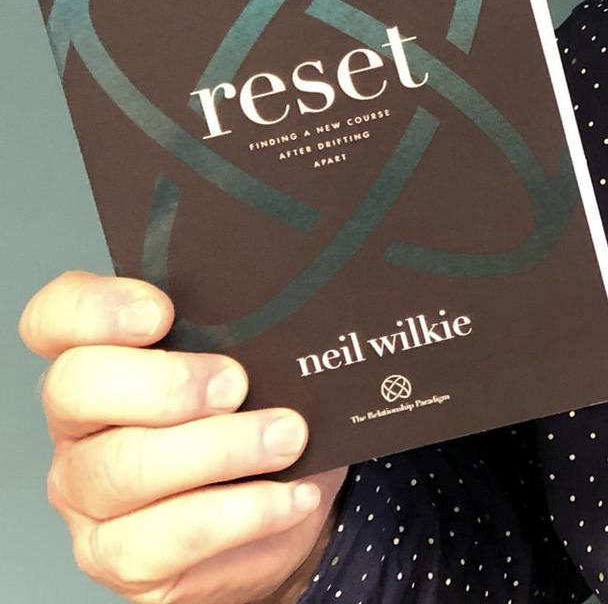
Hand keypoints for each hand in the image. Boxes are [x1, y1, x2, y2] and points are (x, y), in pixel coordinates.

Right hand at [20, 270, 345, 603]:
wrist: (278, 510)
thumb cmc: (259, 414)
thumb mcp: (255, 361)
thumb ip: (248, 332)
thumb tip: (293, 315)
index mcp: (101, 358)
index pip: (56, 319)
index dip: (94, 309)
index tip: (161, 313)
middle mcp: (80, 425)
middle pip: (78, 389)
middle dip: (166, 383)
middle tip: (236, 384)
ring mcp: (90, 495)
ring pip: (126, 468)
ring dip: (220, 448)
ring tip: (288, 437)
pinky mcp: (121, 556)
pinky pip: (171, 535)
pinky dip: (244, 511)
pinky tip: (292, 494)